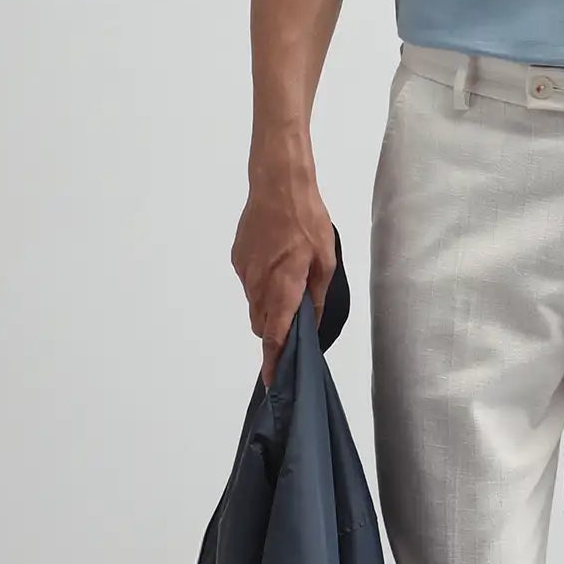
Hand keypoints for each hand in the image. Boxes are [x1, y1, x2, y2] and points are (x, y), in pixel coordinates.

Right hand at [232, 183, 336, 388]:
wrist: (278, 185)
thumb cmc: (307, 219)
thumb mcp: (325, 260)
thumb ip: (317, 296)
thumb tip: (312, 322)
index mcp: (284, 285)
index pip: (274, 334)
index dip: (273, 359)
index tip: (272, 378)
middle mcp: (259, 284)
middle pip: (261, 324)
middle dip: (274, 331)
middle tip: (294, 323)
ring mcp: (244, 272)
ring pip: (254, 304)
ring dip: (269, 305)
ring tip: (289, 281)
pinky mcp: (237, 259)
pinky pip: (249, 284)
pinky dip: (261, 285)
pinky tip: (277, 262)